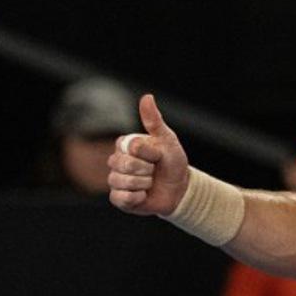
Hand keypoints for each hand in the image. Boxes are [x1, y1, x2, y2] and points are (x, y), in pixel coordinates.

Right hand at [107, 94, 190, 215]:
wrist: (179, 189)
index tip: (158, 155)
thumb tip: (147, 97)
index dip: (149, 153)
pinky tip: (144, 195)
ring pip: (121, 181)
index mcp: (125, 145)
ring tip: (150, 183)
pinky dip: (137, 197)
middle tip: (154, 170)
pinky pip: (121, 198)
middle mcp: (116, 161)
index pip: (132, 147)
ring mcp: (115, 180)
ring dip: (143, 184)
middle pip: (124, 164)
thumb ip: (154, 120)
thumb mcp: (167, 139)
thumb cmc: (172, 162)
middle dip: (146, 169)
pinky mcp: (118, 198)